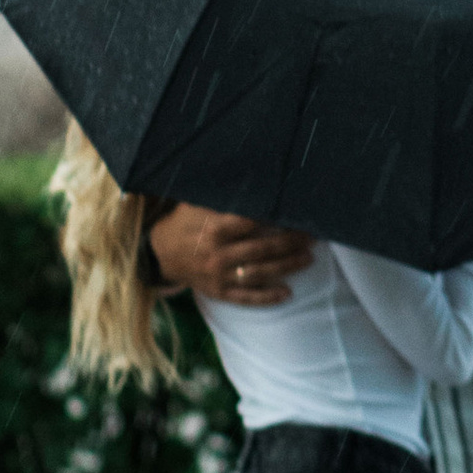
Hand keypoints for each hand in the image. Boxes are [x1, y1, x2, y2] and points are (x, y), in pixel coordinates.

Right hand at [149, 205, 314, 303]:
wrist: (160, 254)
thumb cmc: (184, 222)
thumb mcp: (196, 202)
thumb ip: (221, 194)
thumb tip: (251, 175)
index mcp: (214, 229)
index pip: (250, 223)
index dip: (275, 218)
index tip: (296, 213)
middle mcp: (218, 254)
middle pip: (262, 248)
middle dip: (290, 242)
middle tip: (312, 235)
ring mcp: (219, 276)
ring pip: (259, 273)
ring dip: (286, 266)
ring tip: (308, 258)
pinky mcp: (219, 292)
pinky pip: (245, 297)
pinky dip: (267, 297)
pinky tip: (287, 293)